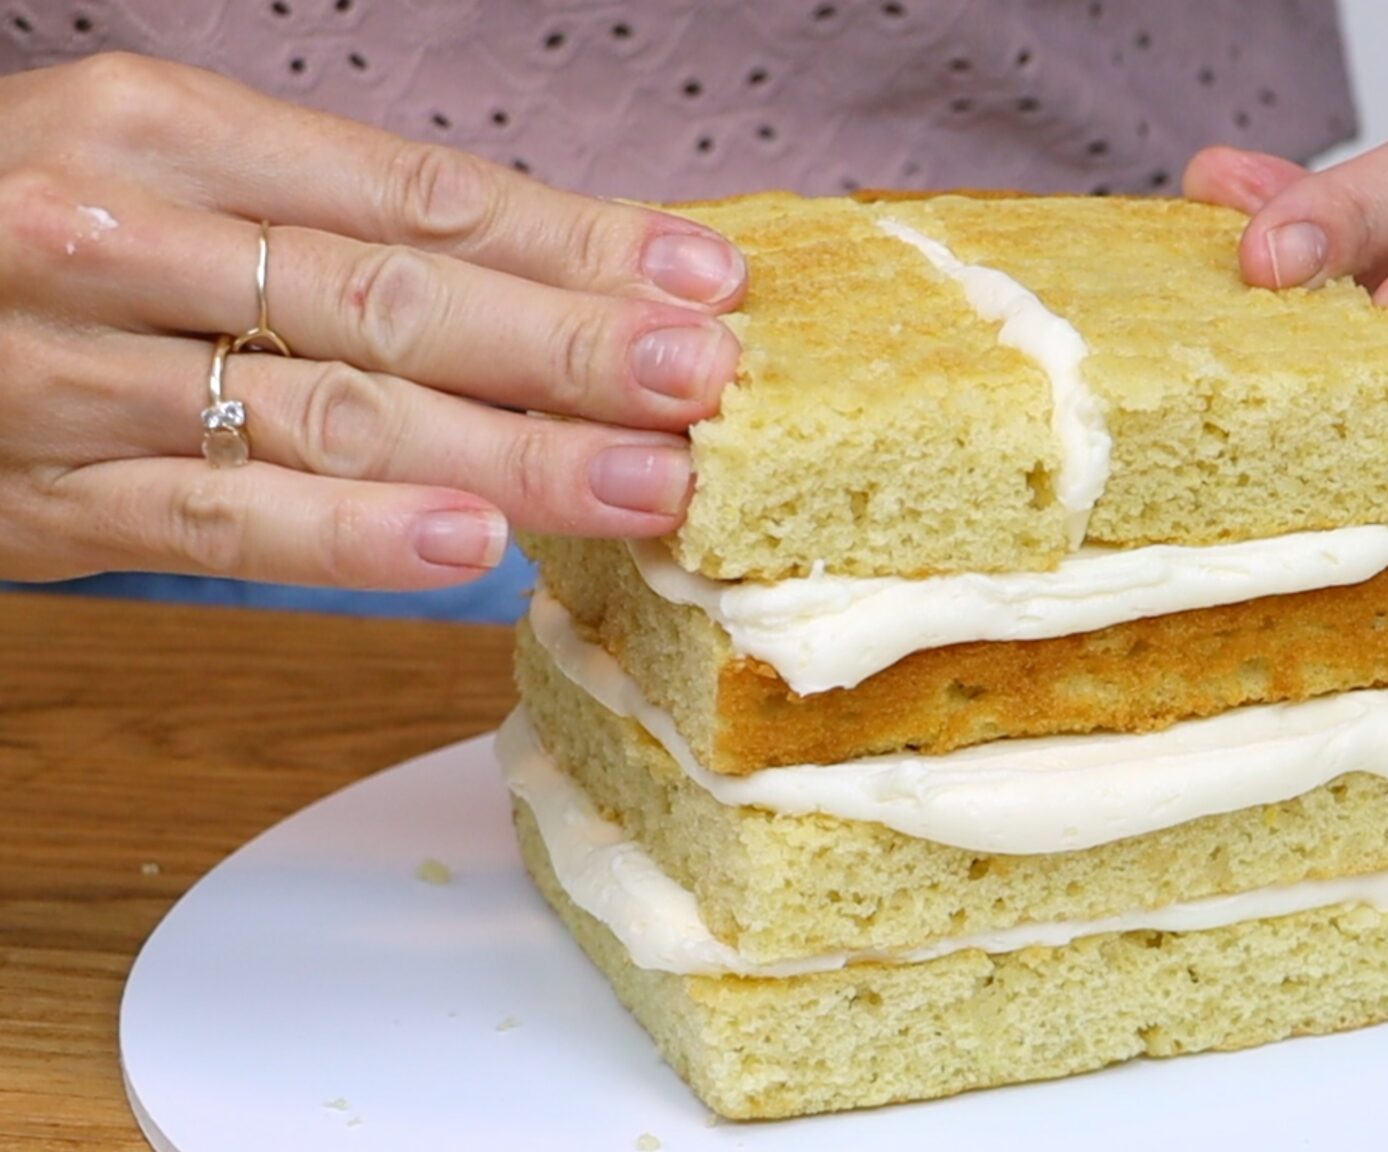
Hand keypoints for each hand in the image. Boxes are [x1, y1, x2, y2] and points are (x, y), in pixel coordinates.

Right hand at [0, 53, 743, 589]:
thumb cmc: (38, 234)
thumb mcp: (171, 177)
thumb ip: (340, 224)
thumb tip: (561, 273)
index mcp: (166, 131)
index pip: (417, 197)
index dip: (574, 243)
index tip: (706, 281)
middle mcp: (117, 236)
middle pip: (393, 302)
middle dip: (570, 348)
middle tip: (704, 383)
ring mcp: (73, 371)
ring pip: (328, 417)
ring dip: (508, 456)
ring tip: (643, 481)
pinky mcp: (46, 496)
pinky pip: (218, 522)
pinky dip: (350, 538)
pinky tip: (472, 548)